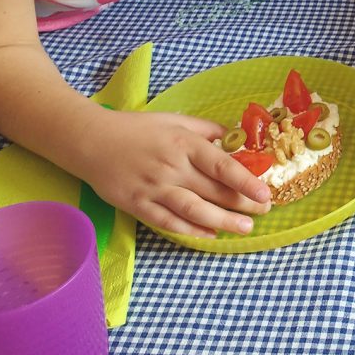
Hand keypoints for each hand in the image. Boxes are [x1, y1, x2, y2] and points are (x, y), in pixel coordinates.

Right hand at [74, 109, 271, 238]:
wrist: (90, 141)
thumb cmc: (136, 128)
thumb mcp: (175, 120)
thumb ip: (206, 130)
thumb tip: (236, 139)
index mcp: (183, 143)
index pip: (221, 165)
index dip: (245, 181)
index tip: (264, 192)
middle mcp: (171, 167)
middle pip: (212, 190)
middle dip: (242, 204)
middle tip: (263, 211)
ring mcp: (153, 188)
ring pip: (194, 210)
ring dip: (222, 221)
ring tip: (245, 228)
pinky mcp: (137, 204)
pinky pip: (168, 221)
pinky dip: (190, 230)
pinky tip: (209, 234)